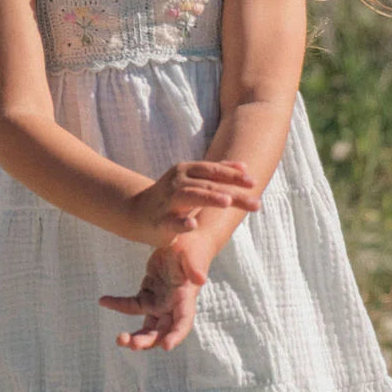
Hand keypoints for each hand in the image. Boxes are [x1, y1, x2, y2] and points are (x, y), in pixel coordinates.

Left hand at [100, 233, 214, 351]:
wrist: (184, 239)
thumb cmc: (191, 245)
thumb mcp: (192, 253)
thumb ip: (195, 266)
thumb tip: (201, 279)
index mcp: (186, 298)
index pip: (183, 321)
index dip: (176, 335)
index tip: (166, 346)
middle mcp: (173, 305)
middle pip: (162, 330)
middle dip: (149, 341)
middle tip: (132, 344)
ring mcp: (160, 302)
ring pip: (148, 327)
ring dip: (135, 336)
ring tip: (120, 339)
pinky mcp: (148, 294)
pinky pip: (132, 306)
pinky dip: (118, 305)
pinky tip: (104, 300)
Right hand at [130, 159, 258, 251]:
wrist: (136, 213)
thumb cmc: (171, 196)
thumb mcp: (193, 180)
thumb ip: (217, 172)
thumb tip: (245, 167)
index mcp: (187, 171)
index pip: (213, 171)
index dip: (233, 176)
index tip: (253, 184)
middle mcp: (178, 183)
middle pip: (208, 185)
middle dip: (232, 193)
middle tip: (255, 203)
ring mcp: (168, 201)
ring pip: (190, 197)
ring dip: (209, 198)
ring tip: (226, 202)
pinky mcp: (160, 222)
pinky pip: (171, 222)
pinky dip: (182, 223)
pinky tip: (193, 224)